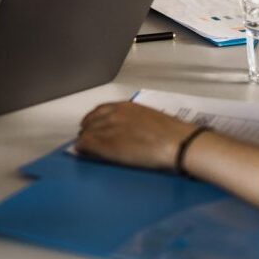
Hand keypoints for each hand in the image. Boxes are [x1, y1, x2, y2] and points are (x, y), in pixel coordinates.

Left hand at [77, 101, 194, 170]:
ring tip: (85, 148)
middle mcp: (114, 114)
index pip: (100, 111)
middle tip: (88, 139)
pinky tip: (81, 152)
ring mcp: (110, 128)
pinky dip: (82, 148)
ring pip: (87, 132)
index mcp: (126, 106)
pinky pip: (87, 144)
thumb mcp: (149, 118)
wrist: (177, 143)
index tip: (93, 127)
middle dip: (88, 130)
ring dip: (85, 139)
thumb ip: (133, 120)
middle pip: (91, 121)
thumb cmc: (171, 133)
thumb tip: (127, 128)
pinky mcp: (107, 145)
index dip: (94, 120)